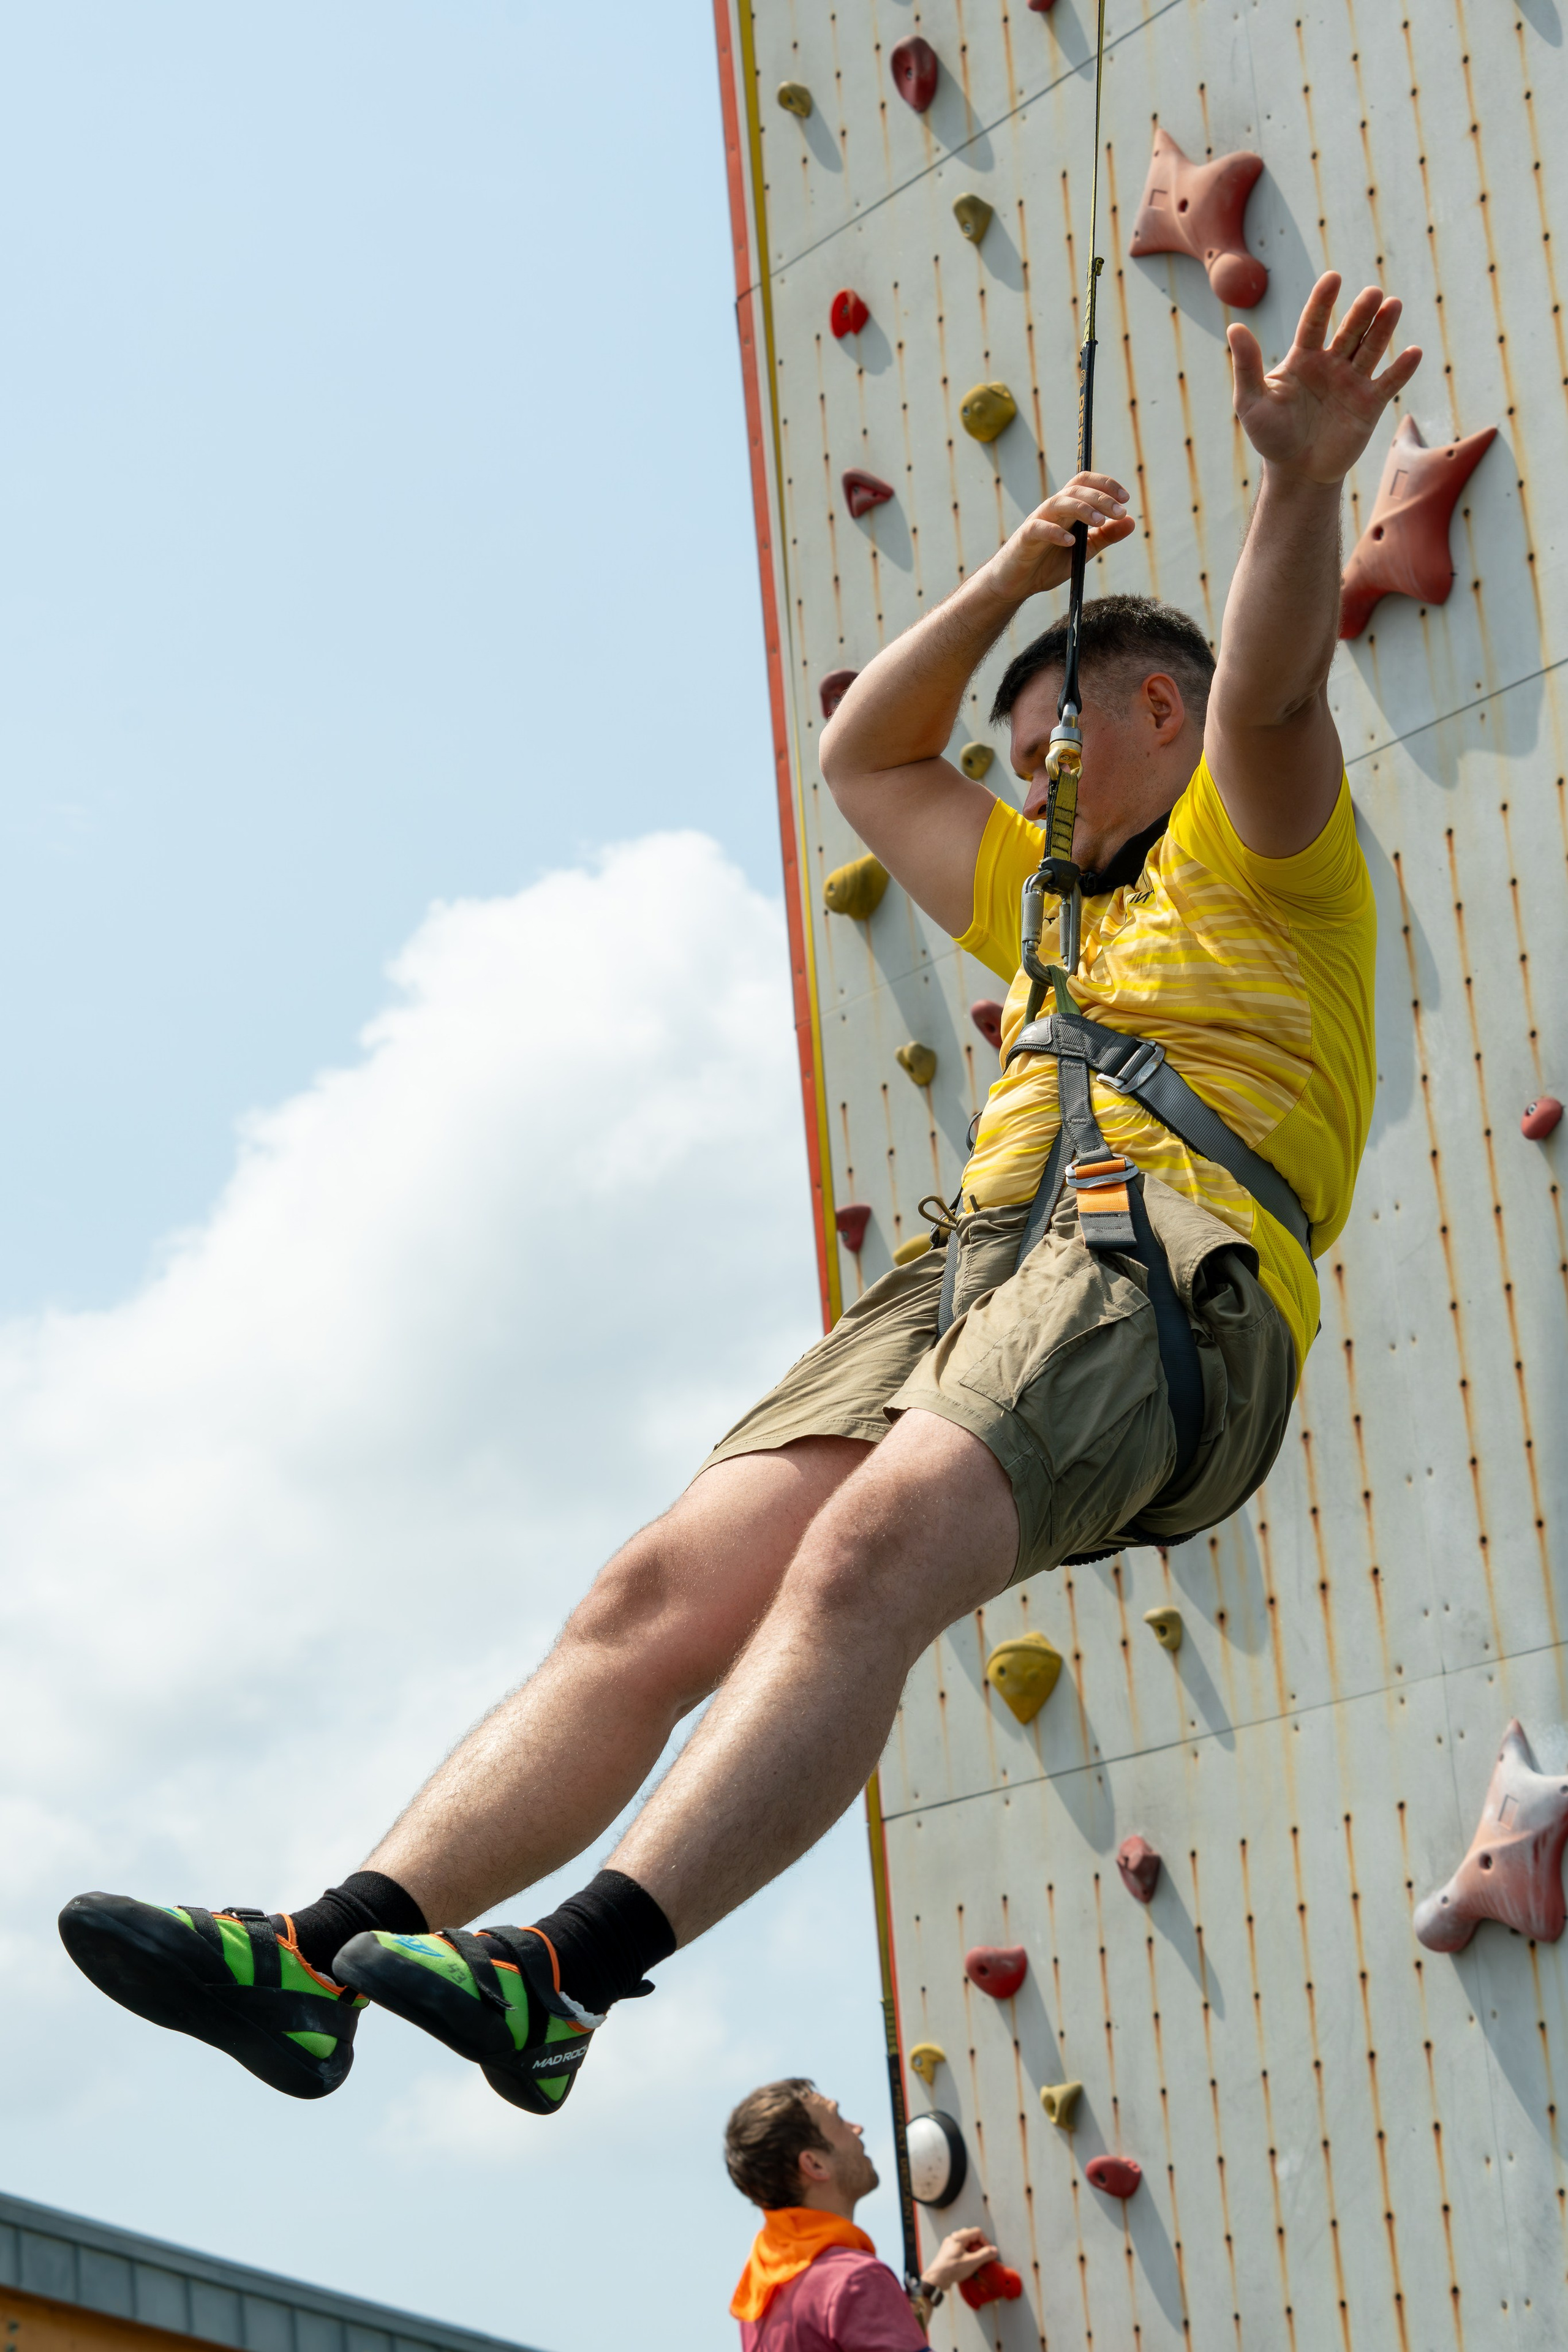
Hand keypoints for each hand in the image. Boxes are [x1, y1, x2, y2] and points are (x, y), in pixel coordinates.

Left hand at [921, 2224, 998, 2293]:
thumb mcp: (971, 2262)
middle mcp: (953, 2238)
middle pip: (971, 2236)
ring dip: (972, 2250)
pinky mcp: (947, 2252)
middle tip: (981, 2257)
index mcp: (958, 2237)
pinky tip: (967, 2263)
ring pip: (965, 2242)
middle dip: (979, 2246)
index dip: (985, 2241)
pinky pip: (960, 2248)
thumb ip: (984, 2255)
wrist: (936, 2279)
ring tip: (975, 2261)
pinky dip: (966, 2253)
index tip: (989, 2253)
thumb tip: (994, 2250)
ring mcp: (949, 2245)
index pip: (977, 2232)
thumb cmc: (953, 2269)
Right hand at [980, 473, 1134, 605]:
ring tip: (1101, 522)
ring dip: (1083, 509)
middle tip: (1120, 512)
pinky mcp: (1025, 538)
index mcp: (1067, 509)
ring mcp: (1038, 521)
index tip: (1125, 500)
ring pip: (1060, 502)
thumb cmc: (1047, 565)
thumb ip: (1106, 536)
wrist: (1017, 584)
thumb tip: (1131, 521)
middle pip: (1076, 489)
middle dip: (1101, 497)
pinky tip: (1071, 543)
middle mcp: (1053, 509)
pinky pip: (1039, 528)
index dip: (1106, 485)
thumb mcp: (1084, 551)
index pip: (1086, 483)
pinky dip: (1055, 532)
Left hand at [1229, 272, 1421, 486]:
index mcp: (1303, 358)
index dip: (1322, 302)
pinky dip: (1401, 369)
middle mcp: (1331, 364)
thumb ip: (1247, 365)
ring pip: (1371, 349)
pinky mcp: (1370, 404)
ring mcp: (1353, 382)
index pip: (1313, 323)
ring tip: (1393, 305)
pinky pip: (1388, 383)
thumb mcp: (1251, 401)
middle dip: (1361, 312)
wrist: (1296, 472)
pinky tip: (1413, 352)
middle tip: (1373, 293)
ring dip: (1383, 328)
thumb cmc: (1270, 436)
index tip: (1333, 279)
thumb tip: (1235, 326)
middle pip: (1349, 331)